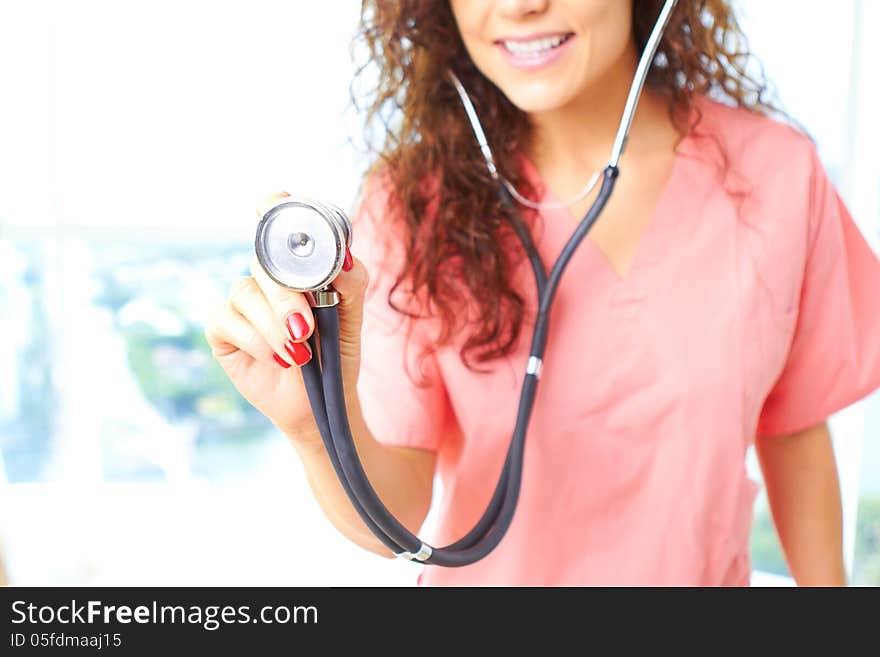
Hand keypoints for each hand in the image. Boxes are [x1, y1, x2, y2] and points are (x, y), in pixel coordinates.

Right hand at [204, 192, 370, 442]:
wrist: (323, 404)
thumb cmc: (337, 355)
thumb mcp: (353, 318)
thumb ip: (352, 283)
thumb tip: (343, 257)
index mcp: (298, 266)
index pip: (279, 225)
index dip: (274, 208)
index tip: (274, 201)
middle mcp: (267, 277)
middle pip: (263, 262)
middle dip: (286, 297)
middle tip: (307, 328)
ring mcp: (242, 302)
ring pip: (245, 292)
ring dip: (273, 326)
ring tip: (299, 354)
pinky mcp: (222, 329)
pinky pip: (227, 319)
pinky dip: (255, 340)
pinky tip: (279, 359)